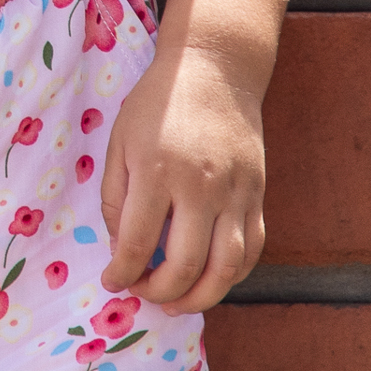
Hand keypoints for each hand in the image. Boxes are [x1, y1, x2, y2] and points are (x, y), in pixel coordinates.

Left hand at [98, 43, 265, 313]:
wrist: (215, 68)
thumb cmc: (158, 102)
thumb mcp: (120, 139)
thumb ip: (115, 196)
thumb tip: (120, 248)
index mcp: (157, 171)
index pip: (136, 243)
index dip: (121, 274)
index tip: (113, 282)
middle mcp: (200, 187)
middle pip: (184, 266)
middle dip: (158, 292)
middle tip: (143, 292)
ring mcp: (235, 193)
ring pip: (225, 270)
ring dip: (199, 298)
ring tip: (176, 302)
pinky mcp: (257, 194)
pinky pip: (251, 250)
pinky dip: (232, 276)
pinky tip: (210, 278)